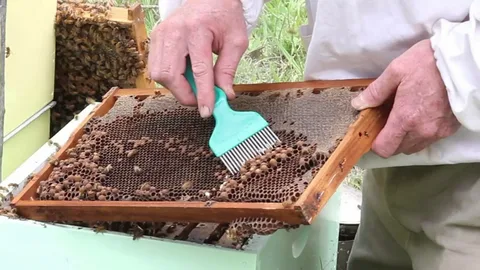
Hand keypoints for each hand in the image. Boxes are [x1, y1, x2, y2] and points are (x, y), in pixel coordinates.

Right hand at [148, 0, 247, 117]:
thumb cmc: (224, 16)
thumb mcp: (236, 42)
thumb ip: (228, 70)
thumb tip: (224, 95)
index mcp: (197, 30)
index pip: (199, 71)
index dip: (203, 95)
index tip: (207, 111)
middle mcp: (174, 31)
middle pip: (170, 75)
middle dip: (185, 94)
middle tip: (201, 99)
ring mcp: (161, 34)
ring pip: (159, 74)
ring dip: (177, 87)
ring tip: (194, 82)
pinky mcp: (155, 38)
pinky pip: (156, 67)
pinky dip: (170, 77)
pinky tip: (185, 73)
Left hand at [351, 39, 460, 157]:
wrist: (461, 61)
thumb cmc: (428, 63)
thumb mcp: (396, 71)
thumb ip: (375, 92)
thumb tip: (358, 104)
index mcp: (405, 118)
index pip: (384, 148)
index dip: (375, 143)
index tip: (373, 131)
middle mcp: (422, 131)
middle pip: (398, 149)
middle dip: (390, 139)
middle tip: (387, 120)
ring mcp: (438, 132)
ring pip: (414, 146)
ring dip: (405, 138)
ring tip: (404, 116)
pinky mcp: (450, 129)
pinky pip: (430, 140)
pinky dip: (421, 133)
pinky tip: (420, 115)